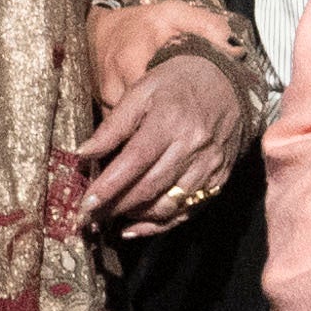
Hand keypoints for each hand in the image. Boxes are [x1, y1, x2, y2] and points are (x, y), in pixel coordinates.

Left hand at [70, 24, 258, 230]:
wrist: (227, 83)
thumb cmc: (176, 84)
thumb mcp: (141, 92)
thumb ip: (113, 126)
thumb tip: (84, 154)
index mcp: (170, 121)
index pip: (135, 161)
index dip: (109, 186)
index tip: (85, 205)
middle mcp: (193, 147)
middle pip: (150, 187)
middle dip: (116, 207)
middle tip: (89, 218)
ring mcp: (209, 166)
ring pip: (169, 205)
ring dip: (136, 217)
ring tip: (111, 217)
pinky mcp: (219, 180)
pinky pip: (188, 211)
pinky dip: (160, 225)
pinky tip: (136, 228)